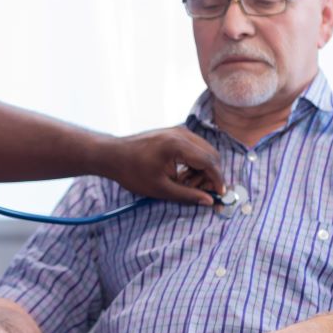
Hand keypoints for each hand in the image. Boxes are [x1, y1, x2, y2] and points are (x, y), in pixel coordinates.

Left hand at [100, 126, 224, 205]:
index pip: (209, 162)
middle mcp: (182, 133)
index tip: (220, 195)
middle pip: (210, 154)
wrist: (112, 155)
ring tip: (183, 183)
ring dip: (201, 169)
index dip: (217, 180)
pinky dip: (193, 162)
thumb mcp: (161, 189)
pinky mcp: (174, 133)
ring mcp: (178, 131)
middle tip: (196, 191)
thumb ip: (188, 195)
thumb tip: (210, 201)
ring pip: (204, 151)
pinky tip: (180, 174)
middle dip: (209, 175)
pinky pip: (194, 147)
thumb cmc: (132, 172)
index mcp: (179, 145)